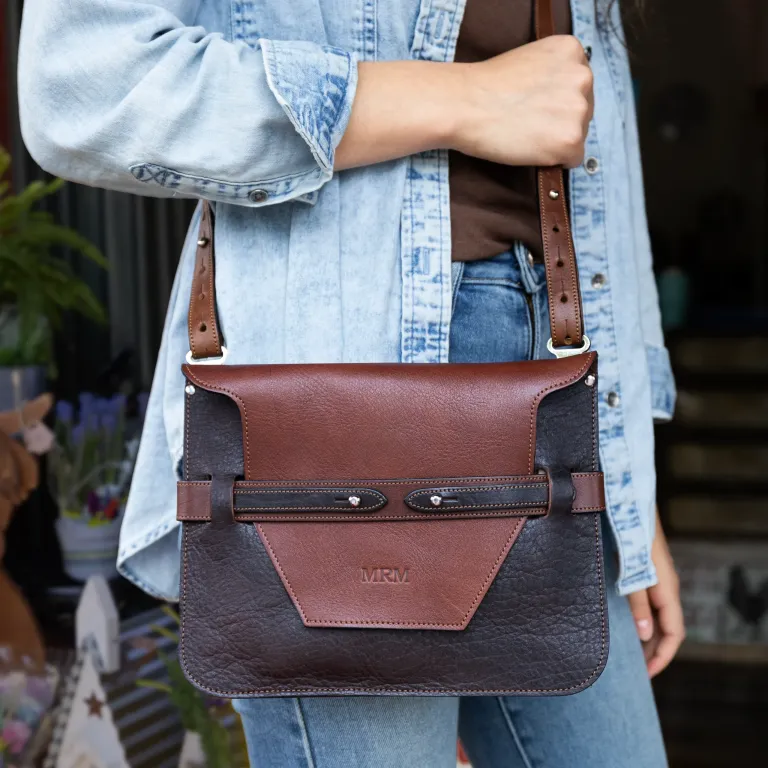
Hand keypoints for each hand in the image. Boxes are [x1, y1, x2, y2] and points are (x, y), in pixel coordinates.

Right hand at [452, 35, 593, 167]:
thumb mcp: (530, 62)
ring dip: (556, 140)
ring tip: (526, 134)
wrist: (464, 105)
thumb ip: (553, 75)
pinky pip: (573, 159)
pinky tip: (531, 150)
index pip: (579, 85)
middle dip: (560, 121)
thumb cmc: (485, 87)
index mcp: (572, 51)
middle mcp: (582, 76)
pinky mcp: (571, 140)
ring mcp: (578, 109)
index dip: (556, 101)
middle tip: (528, 123)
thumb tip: (563, 103)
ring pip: (579, 135)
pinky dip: (555, 161)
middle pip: (583, 111)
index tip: (536, 106)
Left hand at [627, 511, 685, 676]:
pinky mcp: (644, 569)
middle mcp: (665, 585)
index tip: (646, 675)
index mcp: (666, 589)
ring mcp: (656, 577)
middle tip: (636, 670)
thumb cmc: (629, 534)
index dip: (662, 656)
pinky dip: (641, 618)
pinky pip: (648, 601)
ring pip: (658, 615)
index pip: (674, 633)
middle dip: (655, 651)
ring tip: (630, 653)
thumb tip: (646, 635)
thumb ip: (638, 602)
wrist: (628, 501)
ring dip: (647, 635)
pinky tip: (626, 623)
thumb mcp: (632, 571)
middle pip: (667, 627)